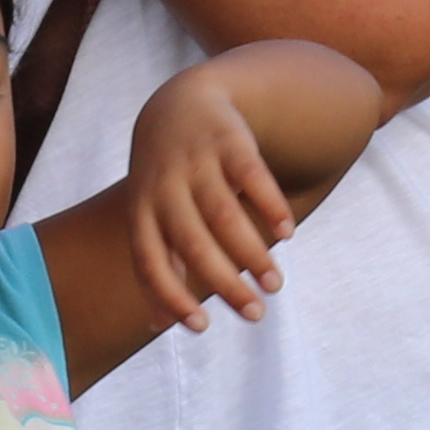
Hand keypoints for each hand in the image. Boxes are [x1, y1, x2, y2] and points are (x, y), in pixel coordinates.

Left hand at [108, 64, 304, 334]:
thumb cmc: (165, 176)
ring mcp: (197, 161)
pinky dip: (271, 206)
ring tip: (275, 284)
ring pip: (225, 216)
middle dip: (226, 284)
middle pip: (194, 243)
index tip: (202, 327)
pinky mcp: (229, 139)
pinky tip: (288, 234)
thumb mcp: (149, 213)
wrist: (179, 102)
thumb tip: (157, 325)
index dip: (171, 296)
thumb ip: (156, 261)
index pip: (150, 261)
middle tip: (255, 315)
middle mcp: (165, 187)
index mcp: (141, 211)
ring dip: (253, 254)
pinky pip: (252, 176)